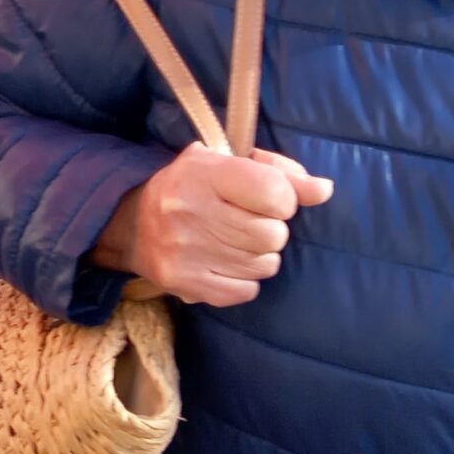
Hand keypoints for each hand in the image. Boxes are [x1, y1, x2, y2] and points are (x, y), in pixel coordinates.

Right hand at [93, 145, 334, 306]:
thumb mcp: (228, 163)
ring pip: (264, 265)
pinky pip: (246, 291)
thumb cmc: (192, 186)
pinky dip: (243, 280)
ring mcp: (186, 252)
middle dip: (270, 230)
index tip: (266, 198)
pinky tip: (224, 263)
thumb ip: (280, 172)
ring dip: (258, 256)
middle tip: (246, 223)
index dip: (282, 198)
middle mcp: (190, 212)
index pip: (276, 194)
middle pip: (273, 235)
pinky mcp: (185, 284)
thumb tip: (324, 190)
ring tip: (233, 242)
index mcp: (203, 173)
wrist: (130, 222)